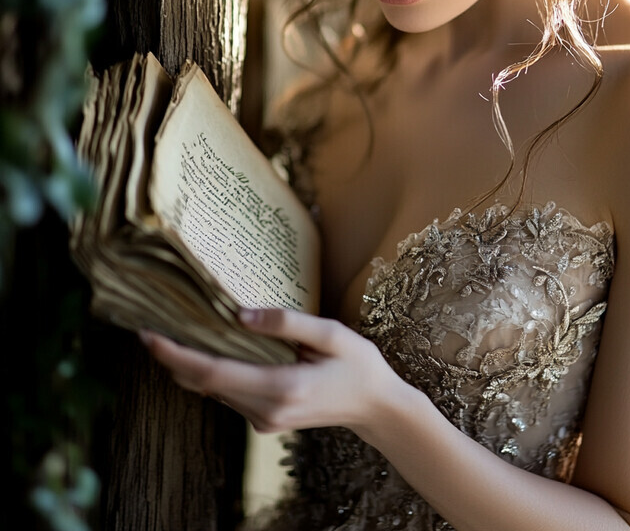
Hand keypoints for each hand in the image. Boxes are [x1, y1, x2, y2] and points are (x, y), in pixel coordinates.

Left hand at [139, 308, 402, 435]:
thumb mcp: (331, 335)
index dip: (176, 355)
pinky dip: (210, 374)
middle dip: (172, 358)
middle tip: (148, 328)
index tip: (149, 336)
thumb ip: (287, 323)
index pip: (213, 373)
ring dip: (189, 366)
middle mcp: (266, 410)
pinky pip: (228, 395)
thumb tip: (241, 314)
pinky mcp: (266, 420)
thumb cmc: (358, 366)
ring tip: (171, 334)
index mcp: (282, 387)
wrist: (376, 408)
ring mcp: (264, 420)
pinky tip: (206, 351)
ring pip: (213, 392)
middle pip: (204, 385)